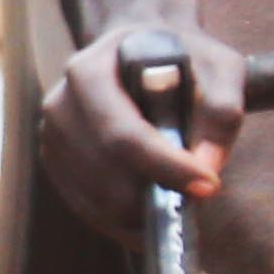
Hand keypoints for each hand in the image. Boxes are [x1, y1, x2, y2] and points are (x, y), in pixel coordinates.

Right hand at [45, 15, 241, 228]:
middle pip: (107, 174)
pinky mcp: (55, 163)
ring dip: (145, 213)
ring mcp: (52, 138)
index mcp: (91, 72)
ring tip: (181, 197)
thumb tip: (209, 164)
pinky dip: (126, 222)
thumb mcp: (216, 66)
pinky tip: (155, 209)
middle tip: (199, 195)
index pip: (123, 134)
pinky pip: (89, 209)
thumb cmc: (178, 57)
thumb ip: (222, 108)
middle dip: (158, 195)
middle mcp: (60, 106)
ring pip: (98, 200)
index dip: (166, 166)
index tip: (209, 184)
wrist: (136, 51)